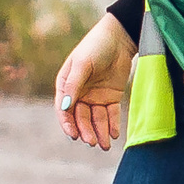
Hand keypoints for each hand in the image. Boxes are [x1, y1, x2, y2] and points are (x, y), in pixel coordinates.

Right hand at [55, 13, 135, 149]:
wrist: (119, 38)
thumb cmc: (96, 47)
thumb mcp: (82, 65)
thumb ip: (74, 86)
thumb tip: (64, 107)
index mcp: (66, 85)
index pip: (64, 110)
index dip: (68, 124)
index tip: (74, 135)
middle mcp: (79, 94)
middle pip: (81, 117)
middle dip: (86, 131)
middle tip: (92, 143)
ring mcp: (95, 96)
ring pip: (96, 119)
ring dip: (99, 132)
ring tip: (105, 145)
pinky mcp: (111, 97)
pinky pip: (110, 114)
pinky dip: (112, 125)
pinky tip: (114, 134)